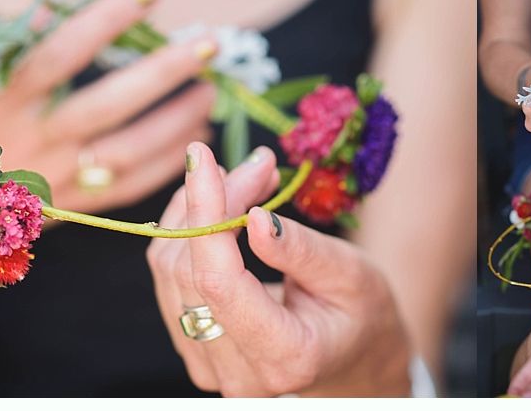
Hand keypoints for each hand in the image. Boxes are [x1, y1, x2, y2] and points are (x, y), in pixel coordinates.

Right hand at [0, 0, 217, 213]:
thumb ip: (23, 36)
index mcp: (6, 100)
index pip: (60, 55)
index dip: (105, 21)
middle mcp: (34, 140)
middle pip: (107, 105)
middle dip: (162, 73)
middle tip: (207, 46)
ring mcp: (57, 178)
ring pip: (128, 151)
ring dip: (177, 121)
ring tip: (209, 92)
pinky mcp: (77, 208)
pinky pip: (131, 187)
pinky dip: (170, 162)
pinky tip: (199, 135)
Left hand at [146, 143, 411, 396]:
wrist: (353, 355)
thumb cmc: (361, 313)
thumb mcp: (351, 274)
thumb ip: (300, 250)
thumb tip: (253, 218)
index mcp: (284, 357)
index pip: (219, 282)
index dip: (206, 213)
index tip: (201, 157)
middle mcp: (237, 372)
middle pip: (192, 270)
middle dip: (213, 201)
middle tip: (257, 163)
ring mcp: (208, 366)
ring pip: (169, 271)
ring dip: (198, 211)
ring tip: (245, 179)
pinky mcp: (193, 348)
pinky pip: (170, 280)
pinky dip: (189, 232)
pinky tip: (220, 206)